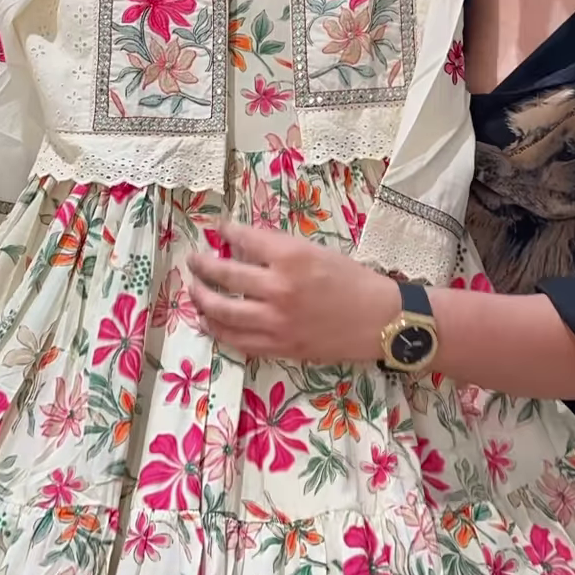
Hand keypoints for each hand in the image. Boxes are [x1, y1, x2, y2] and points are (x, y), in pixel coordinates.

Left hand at [187, 221, 400, 363]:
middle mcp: (278, 288)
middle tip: (193, 260)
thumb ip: (279, 248)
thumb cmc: (354, 281)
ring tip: (193, 289)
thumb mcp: (317, 251)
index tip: (218, 228)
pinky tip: (207, 322)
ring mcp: (275, 321)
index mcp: (291, 257)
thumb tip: (243, 243)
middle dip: (202, 264)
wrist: (382, 321)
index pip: (243, 239)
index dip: (226, 231)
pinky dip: (217, 330)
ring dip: (201, 298)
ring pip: (222, 311)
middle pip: (224, 275)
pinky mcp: (279, 347)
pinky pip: (237, 340)